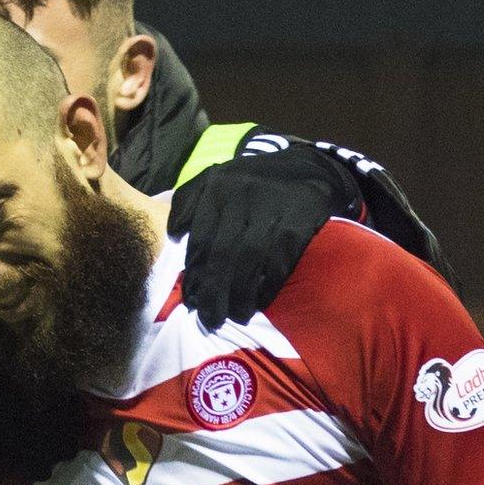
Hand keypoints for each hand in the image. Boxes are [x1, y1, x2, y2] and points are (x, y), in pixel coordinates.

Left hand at [168, 141, 359, 328]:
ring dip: (240, 294)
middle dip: (214, 291)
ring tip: (235, 315)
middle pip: (222, 253)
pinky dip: (268, 285)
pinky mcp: (299, 221)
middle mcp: (242, 195)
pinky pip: (279, 260)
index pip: (200, 238)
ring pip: (249, 260)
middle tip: (210, 318)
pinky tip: (260, 302)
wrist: (309, 167)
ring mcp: (272, 208)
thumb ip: (188, 200)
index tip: (191, 299)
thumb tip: (174, 234)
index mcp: (218, 187)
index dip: (195, 273)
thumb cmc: (252, 183)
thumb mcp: (216, 179)